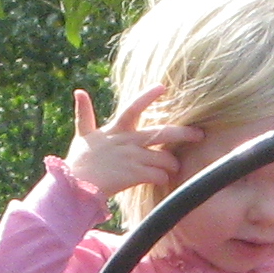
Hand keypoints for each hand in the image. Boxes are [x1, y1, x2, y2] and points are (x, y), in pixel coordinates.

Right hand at [64, 84, 201, 195]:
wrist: (74, 186)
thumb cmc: (79, 162)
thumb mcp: (82, 135)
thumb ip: (84, 114)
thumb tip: (79, 91)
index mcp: (116, 130)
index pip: (133, 107)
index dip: (148, 96)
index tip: (163, 86)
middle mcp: (127, 141)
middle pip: (162, 133)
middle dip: (184, 133)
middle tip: (199, 134)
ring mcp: (132, 158)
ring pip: (164, 158)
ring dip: (171, 164)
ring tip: (173, 168)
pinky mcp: (134, 175)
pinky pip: (158, 175)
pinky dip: (163, 178)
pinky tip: (161, 180)